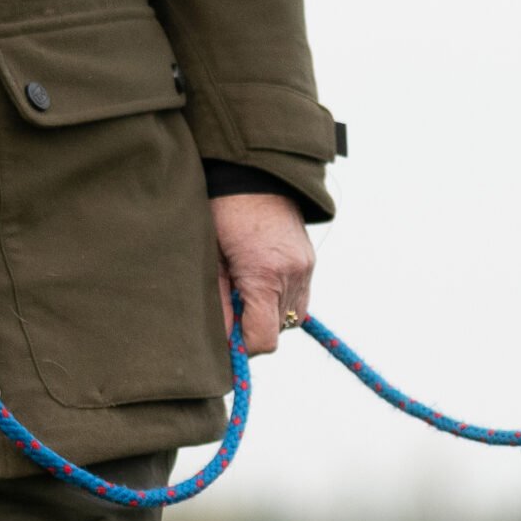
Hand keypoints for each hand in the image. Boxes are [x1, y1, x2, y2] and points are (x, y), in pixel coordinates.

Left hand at [211, 192, 314, 356]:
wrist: (251, 174)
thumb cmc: (221, 212)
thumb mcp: (211, 261)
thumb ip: (219, 305)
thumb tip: (223, 343)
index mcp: (266, 276)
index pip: (264, 339)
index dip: (242, 347)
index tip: (225, 338)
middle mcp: (293, 275)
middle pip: (277, 332)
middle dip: (252, 328)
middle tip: (230, 307)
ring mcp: (306, 269)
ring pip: (289, 319)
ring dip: (266, 315)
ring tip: (243, 291)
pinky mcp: (309, 262)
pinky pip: (297, 299)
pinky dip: (278, 300)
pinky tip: (258, 282)